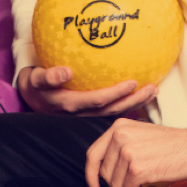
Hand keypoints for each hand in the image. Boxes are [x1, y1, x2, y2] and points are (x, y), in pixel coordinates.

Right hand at [16, 66, 156, 115]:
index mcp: (70, 105)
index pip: (98, 101)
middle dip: (134, 101)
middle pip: (113, 110)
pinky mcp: (91, 112)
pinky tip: (142, 91)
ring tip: (154, 91)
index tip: (133, 82)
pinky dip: (128, 102)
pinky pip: (113, 109)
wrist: (32, 97)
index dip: (116, 94)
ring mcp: (88, 114)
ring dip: (136, 103)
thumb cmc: (36, 84)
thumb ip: (48, 76)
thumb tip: (65, 72)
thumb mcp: (35, 79)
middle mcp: (82, 113)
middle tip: (153, 88)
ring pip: (115, 112)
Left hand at [85, 120, 186, 186]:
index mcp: (120, 126)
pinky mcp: (137, 169)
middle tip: (140, 182)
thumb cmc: (175, 145)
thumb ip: (121, 147)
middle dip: (121, 184)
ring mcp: (127, 152)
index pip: (93, 154)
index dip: (91, 174)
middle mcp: (120, 136)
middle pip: (105, 174)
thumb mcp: (142, 136)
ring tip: (151, 183)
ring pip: (116, 186)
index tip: (95, 186)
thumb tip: (104, 170)